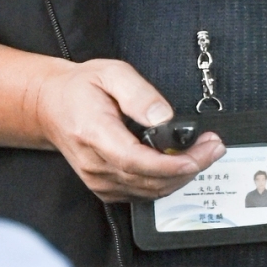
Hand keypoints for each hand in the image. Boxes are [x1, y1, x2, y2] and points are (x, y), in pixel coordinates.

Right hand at [33, 58, 224, 201]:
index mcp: (94, 134)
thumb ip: (139, 93)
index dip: (170, 164)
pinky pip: (141, 194)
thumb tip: (164, 116)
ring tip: (204, 153)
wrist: (51, 106)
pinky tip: (181, 164)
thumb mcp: (111, 73)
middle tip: (214, 147)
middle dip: (189, 168)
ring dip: (181, 177)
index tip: (198, 156)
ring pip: (148, 192)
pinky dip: (165, 183)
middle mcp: (95, 164)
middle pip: (148, 180)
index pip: (135, 160)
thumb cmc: (80, 88)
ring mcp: (98, 180)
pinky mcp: (104, 187)